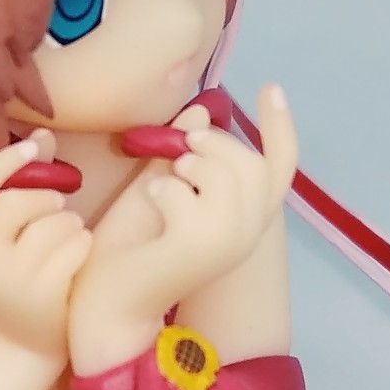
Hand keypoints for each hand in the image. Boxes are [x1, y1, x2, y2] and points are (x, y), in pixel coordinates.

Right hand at [0, 130, 92, 357]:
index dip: (2, 160)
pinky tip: (74, 258)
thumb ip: (22, 178)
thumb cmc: (15, 264)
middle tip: (54, 209)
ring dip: (70, 222)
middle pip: (17, 200)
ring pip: (55, 221)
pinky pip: (76, 245)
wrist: (22, 335)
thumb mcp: (4, 225)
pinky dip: (82, 244)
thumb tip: (43, 134)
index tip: (31, 147)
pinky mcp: (42, 294)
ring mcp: (8, 277)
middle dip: (47, 198)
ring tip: (64, 238)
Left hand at [69, 85, 296, 371]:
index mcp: (244, 219)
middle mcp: (246, 235)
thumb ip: (184, 155)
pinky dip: (164, 190)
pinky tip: (153, 204)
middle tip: (182, 148)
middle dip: (216, 143)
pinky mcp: (198, 247)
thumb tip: (199, 111)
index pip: (281, 167)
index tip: (271, 87)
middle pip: (253, 164)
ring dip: (191, 164)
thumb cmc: (134, 249)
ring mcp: (226, 243)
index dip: (281, 127)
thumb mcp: (162, 190)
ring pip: (228, 174)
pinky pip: (187, 193)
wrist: (107, 303)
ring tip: (166, 183)